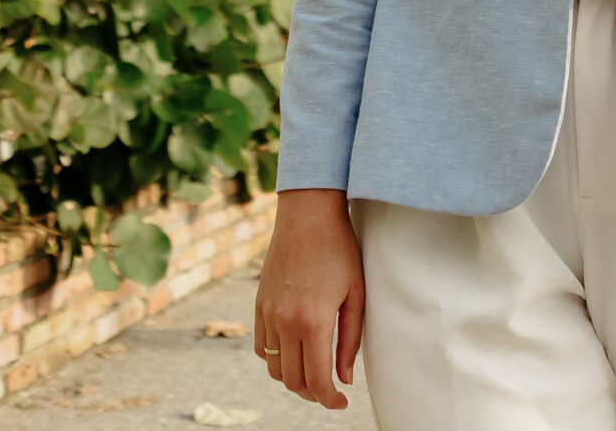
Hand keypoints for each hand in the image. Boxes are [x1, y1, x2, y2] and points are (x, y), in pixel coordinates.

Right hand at [252, 189, 363, 408]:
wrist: (307, 215)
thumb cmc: (340, 250)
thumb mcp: (356, 295)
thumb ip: (350, 340)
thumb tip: (345, 378)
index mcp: (313, 322)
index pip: (316, 380)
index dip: (329, 400)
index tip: (341, 402)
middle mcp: (285, 322)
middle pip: (293, 380)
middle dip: (313, 393)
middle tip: (331, 390)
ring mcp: (267, 313)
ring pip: (274, 368)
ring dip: (293, 379)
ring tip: (314, 373)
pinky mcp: (259, 304)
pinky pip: (262, 347)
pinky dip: (277, 359)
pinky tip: (294, 352)